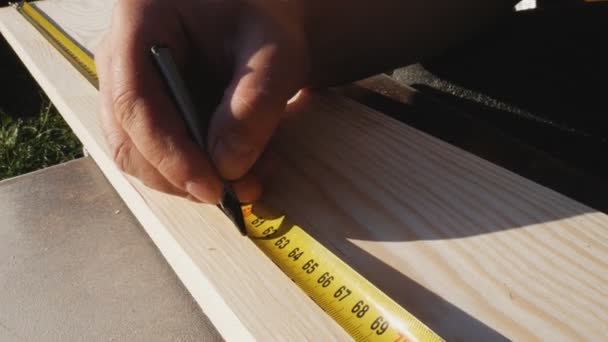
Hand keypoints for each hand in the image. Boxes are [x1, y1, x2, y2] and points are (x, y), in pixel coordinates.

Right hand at [96, 0, 308, 202]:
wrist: (261, 16)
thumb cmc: (265, 18)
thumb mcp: (275, 52)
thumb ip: (253, 105)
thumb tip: (227, 168)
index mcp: (139, 22)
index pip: (133, 102)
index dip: (169, 154)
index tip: (212, 187)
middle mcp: (120, 57)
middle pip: (128, 138)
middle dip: (182, 176)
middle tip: (240, 191)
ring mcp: (129, 85)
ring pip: (141, 155)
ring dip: (192, 180)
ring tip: (250, 179)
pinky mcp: (147, 110)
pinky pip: (158, 154)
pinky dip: (196, 171)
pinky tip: (240, 167)